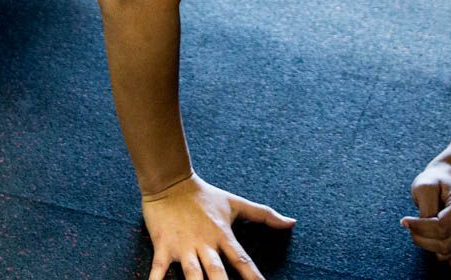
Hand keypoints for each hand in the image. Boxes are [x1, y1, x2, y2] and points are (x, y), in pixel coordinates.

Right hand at [141, 174, 295, 279]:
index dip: (255, 279)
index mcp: (222, 236)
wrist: (169, 180)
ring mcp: (183, 247)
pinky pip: (158, 269)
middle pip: (218, 274)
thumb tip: (292, 222)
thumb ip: (264, 215)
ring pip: (192, 275)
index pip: (243, 262)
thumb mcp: (235, 203)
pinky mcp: (163, 246)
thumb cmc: (203, 195)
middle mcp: (204, 244)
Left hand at [402, 161, 450, 266]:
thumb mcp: (424, 185)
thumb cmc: (435, 183)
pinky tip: (435, 239)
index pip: (441, 228)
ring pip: (449, 254)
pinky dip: (441, 253)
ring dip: (429, 246)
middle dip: (422, 239)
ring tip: (423, 229)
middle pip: (445, 244)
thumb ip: (425, 207)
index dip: (419, 228)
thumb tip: (423, 231)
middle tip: (410, 227)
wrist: (448, 183)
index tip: (404, 221)